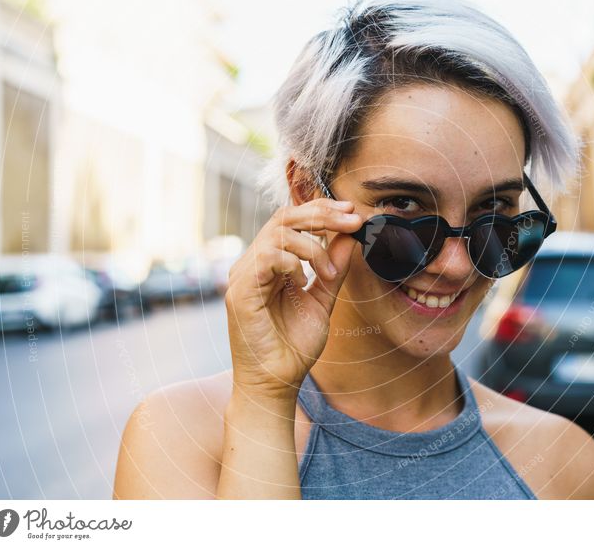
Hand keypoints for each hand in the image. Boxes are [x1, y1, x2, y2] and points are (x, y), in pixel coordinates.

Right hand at [224, 198, 361, 397]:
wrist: (276, 383)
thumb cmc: (294, 346)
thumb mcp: (322, 300)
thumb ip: (333, 269)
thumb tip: (349, 237)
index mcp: (271, 263)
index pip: (292, 220)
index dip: (323, 211)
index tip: (354, 214)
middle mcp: (254, 263)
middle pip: (284, 217)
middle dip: (322, 214)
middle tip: (353, 220)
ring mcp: (244, 275)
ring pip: (278, 232)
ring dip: (313, 246)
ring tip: (328, 274)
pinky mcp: (239, 290)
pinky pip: (267, 257)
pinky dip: (293, 262)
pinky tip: (303, 280)